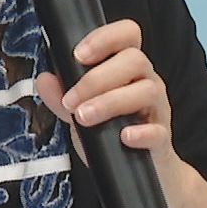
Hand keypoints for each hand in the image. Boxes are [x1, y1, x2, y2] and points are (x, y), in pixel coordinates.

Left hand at [33, 18, 190, 207]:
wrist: (140, 172)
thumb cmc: (112, 133)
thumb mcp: (82, 112)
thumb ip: (62, 96)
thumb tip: (44, 79)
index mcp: (127, 68)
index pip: (127, 35)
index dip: (105, 37)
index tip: (78, 54)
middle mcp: (146, 81)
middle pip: (135, 59)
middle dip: (96, 78)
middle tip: (71, 100)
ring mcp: (157, 109)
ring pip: (147, 90)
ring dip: (110, 102)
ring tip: (84, 118)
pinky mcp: (161, 138)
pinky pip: (158, 130)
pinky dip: (140, 132)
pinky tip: (123, 137)